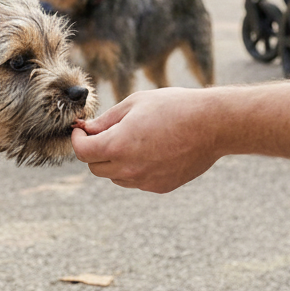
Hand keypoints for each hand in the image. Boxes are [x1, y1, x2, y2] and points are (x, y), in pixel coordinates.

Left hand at [71, 88, 220, 192]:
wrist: (212, 125)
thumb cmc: (173, 107)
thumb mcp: (134, 104)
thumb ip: (106, 120)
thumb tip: (87, 129)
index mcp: (117, 145)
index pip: (82, 152)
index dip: (77, 140)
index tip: (81, 131)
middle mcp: (128, 168)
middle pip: (95, 167)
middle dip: (93, 150)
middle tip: (103, 134)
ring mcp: (144, 181)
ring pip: (115, 176)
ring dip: (114, 161)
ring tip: (131, 140)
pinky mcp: (160, 187)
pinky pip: (136, 181)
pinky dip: (134, 169)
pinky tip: (150, 151)